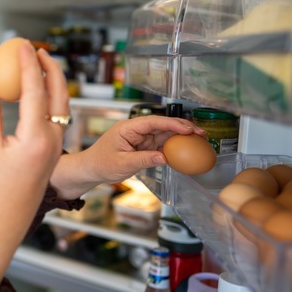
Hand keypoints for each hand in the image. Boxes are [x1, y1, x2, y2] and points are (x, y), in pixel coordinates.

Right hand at [0, 42, 68, 282]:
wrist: (10, 213)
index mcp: (34, 138)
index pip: (34, 90)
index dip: (28, 65)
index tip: (22, 47)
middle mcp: (52, 139)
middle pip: (58, 93)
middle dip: (50, 67)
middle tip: (37, 49)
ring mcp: (57, 144)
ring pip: (63, 103)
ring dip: (54, 80)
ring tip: (42, 64)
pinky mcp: (56, 148)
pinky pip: (58, 116)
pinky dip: (52, 97)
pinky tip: (40, 90)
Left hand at [50, 115, 205, 199]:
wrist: (90, 169)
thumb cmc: (100, 164)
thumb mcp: (122, 163)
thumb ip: (144, 159)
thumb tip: (165, 157)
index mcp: (128, 127)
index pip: (153, 121)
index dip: (172, 124)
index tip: (188, 128)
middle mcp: (135, 129)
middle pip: (162, 125)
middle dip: (182, 128)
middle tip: (201, 133)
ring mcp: (140, 137)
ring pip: (164, 134)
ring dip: (181, 136)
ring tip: (199, 140)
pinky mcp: (143, 146)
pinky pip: (161, 144)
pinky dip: (174, 146)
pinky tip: (186, 149)